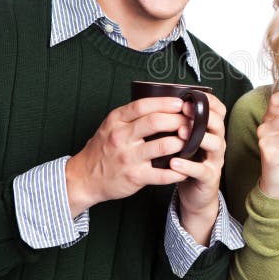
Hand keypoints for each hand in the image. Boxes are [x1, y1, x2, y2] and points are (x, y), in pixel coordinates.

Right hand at [65, 96, 192, 215]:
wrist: (85, 177)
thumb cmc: (104, 148)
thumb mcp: (112, 125)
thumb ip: (133, 114)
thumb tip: (165, 102)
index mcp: (117, 120)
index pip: (143, 105)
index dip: (166, 102)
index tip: (182, 103)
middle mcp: (121, 137)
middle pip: (156, 122)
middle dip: (179, 120)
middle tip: (193, 121)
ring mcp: (128, 158)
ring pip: (163, 146)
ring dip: (183, 142)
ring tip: (193, 141)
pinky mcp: (135, 177)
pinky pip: (163, 174)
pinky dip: (178, 171)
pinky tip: (186, 168)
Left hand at [172, 93, 227, 244]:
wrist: (196, 193)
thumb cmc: (188, 161)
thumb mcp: (187, 139)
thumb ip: (181, 122)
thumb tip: (163, 102)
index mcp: (213, 130)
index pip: (218, 110)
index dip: (207, 101)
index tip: (189, 96)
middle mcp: (218, 142)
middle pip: (219, 123)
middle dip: (202, 115)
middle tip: (184, 110)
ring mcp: (215, 160)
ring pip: (215, 144)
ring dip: (198, 137)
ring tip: (180, 133)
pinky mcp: (209, 177)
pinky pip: (201, 170)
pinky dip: (188, 166)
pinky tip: (173, 162)